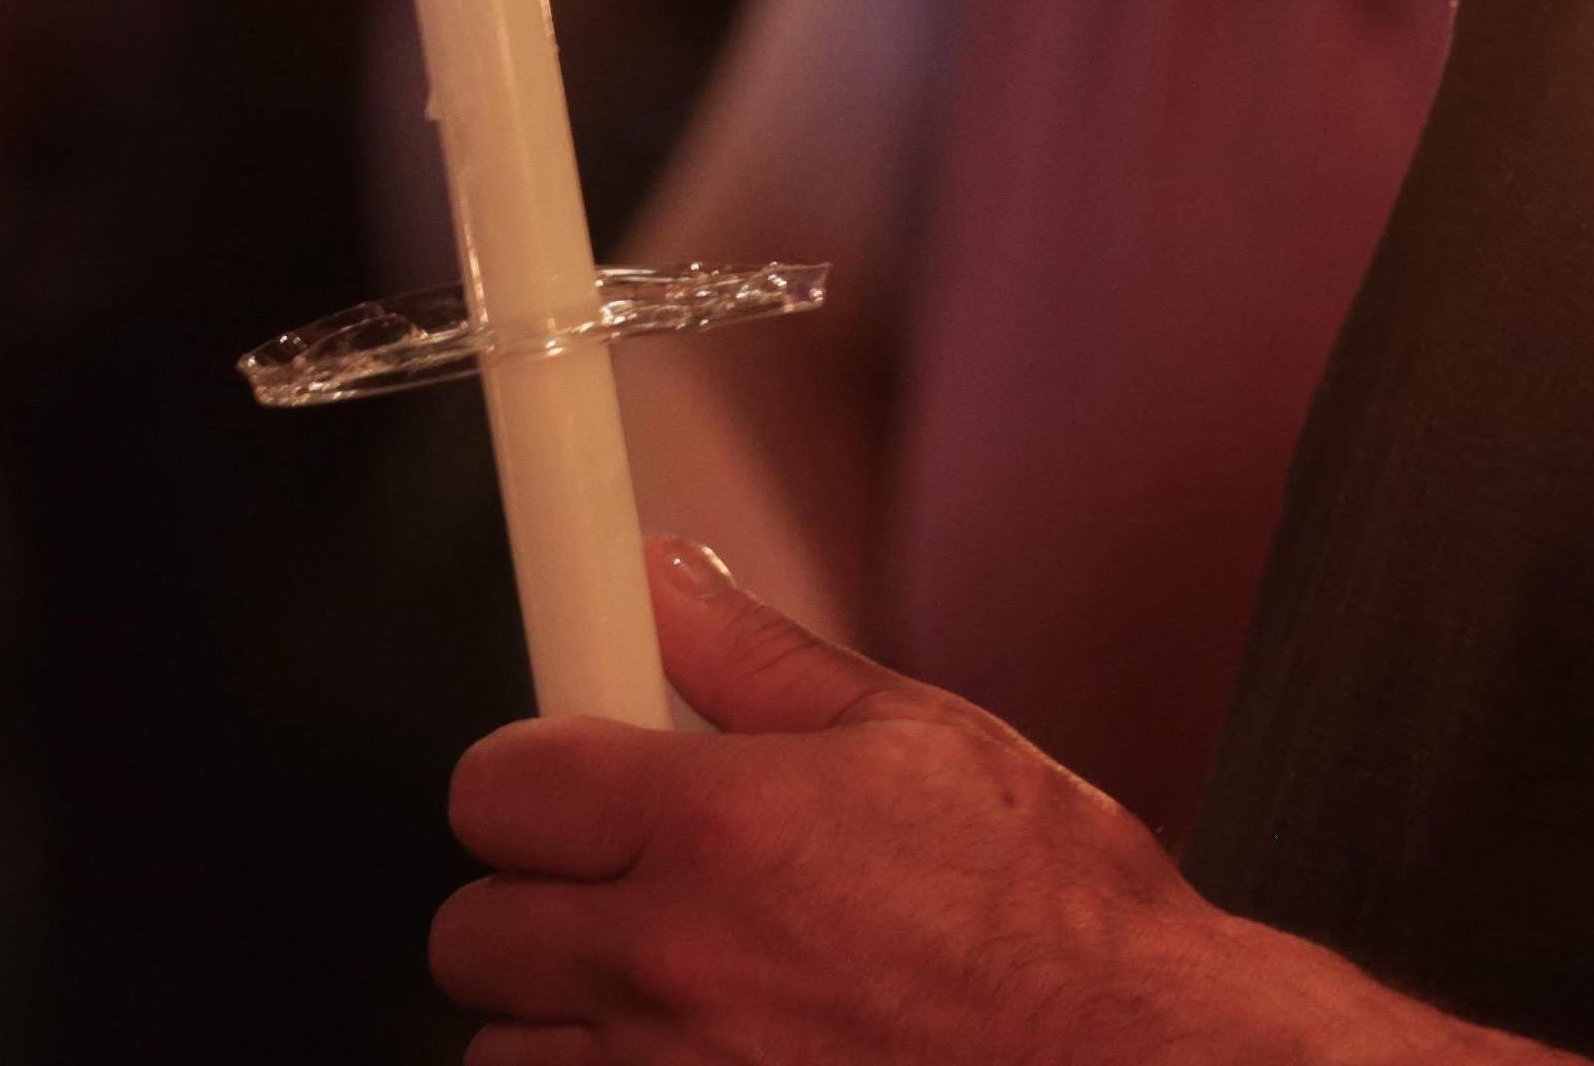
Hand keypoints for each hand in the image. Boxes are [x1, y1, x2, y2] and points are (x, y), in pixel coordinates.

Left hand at [434, 544, 1513, 1064]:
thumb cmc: (1048, 913)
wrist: (1122, 1051)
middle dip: (539, 896)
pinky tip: (696, 1043)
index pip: (497, 785)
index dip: (526, 775)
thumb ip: (753, 658)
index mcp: (716, 824)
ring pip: (506, 1044)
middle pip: (472, 928)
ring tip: (671, 983)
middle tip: (626, 883)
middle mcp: (671, 960)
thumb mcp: (914, 736)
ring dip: (566, 1011)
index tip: (553, 776)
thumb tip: (663, 575)